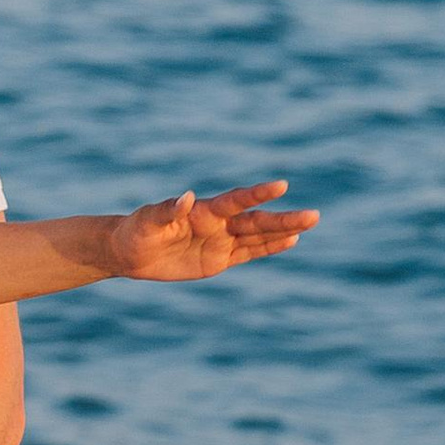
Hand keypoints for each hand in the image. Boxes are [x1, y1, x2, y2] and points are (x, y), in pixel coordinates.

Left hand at [110, 178, 318, 280]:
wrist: (130, 253)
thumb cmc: (136, 231)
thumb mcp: (147, 221)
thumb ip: (167, 210)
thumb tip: (186, 197)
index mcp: (203, 211)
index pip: (236, 201)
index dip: (257, 194)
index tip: (281, 185)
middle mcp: (217, 224)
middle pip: (256, 220)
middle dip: (284, 219)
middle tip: (314, 215)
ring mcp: (221, 241)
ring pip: (258, 236)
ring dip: (283, 231)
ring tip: (310, 223)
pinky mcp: (218, 260)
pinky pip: (248, 253)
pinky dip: (269, 247)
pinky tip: (290, 241)